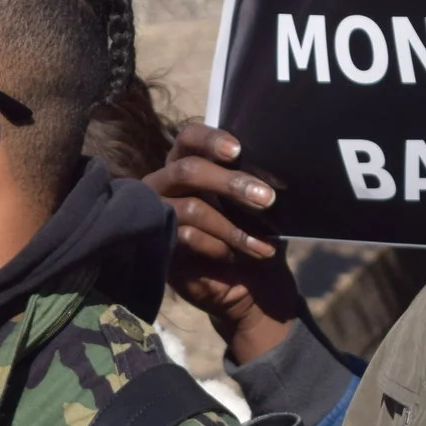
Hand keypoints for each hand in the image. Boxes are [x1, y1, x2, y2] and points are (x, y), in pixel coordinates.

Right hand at [143, 122, 303, 363]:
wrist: (252, 287)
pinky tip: (233, 256)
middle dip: (230, 183)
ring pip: (190, 207)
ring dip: (232, 226)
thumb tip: (265, 164)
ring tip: (262, 244)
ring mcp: (158, 217)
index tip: (238, 151)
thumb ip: (250, 180)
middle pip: (187, 170)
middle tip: (266, 199)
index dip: (209, 139)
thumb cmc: (254, 235)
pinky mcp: (159, 247)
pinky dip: (217, 246)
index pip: (188, 138)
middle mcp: (166, 186)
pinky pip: (186, 237)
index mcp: (188, 166)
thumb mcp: (256, 204)